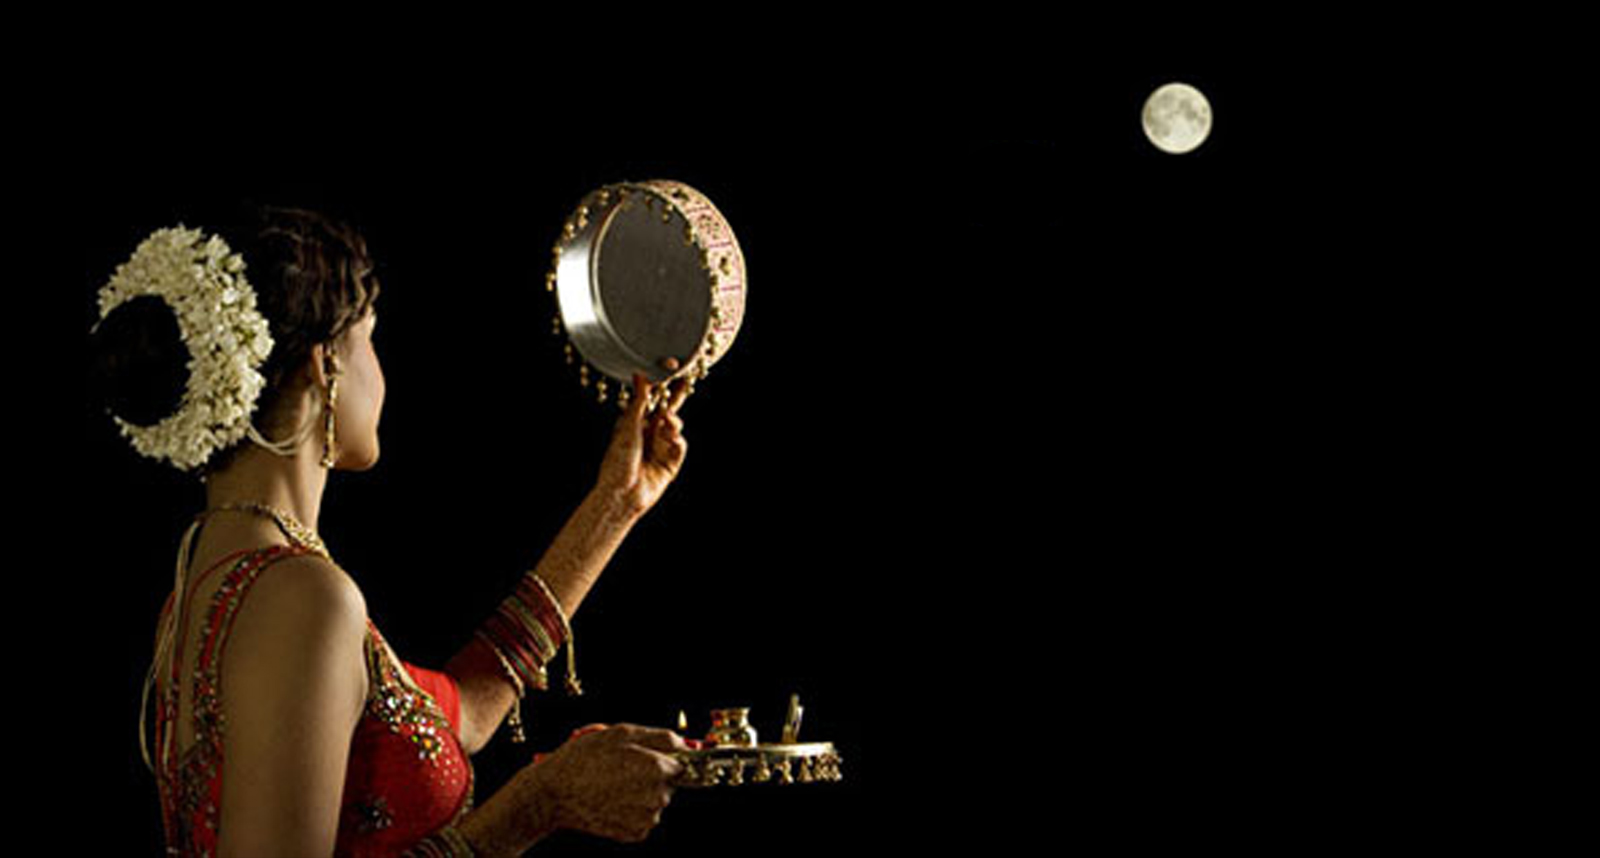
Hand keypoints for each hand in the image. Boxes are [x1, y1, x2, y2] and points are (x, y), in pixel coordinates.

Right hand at [522, 723, 688, 842]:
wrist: (553, 794)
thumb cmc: (582, 759)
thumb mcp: (620, 733)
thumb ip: (659, 736)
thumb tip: (686, 743)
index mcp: (657, 767)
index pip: (683, 762)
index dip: (666, 758)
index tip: (652, 758)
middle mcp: (657, 795)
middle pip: (669, 782)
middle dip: (652, 774)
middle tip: (621, 768)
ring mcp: (647, 817)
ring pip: (655, 800)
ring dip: (641, 792)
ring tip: (611, 783)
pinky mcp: (635, 834)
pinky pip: (643, 817)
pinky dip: (632, 810)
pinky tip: (610, 800)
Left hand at [595, 374, 689, 517]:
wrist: (622, 493)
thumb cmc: (618, 460)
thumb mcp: (628, 426)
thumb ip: (639, 401)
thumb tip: (640, 375)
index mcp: (635, 425)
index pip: (652, 402)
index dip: (661, 388)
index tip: (669, 372)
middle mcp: (649, 435)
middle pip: (667, 412)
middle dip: (676, 399)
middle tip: (685, 383)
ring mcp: (660, 449)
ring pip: (675, 428)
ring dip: (674, 422)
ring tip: (667, 422)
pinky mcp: (670, 463)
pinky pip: (680, 446)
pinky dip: (677, 441)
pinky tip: (672, 439)